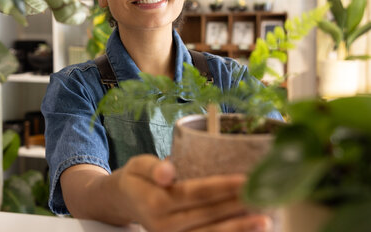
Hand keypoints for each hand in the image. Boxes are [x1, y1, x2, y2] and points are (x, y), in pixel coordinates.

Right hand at [112, 154, 270, 231]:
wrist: (125, 202)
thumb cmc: (138, 178)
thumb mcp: (139, 165)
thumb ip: (153, 167)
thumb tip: (168, 172)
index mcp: (155, 202)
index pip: (195, 193)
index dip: (222, 187)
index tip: (245, 179)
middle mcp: (164, 225)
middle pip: (208, 215)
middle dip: (237, 207)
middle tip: (264, 196)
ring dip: (239, 229)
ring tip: (265, 220)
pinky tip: (248, 231)